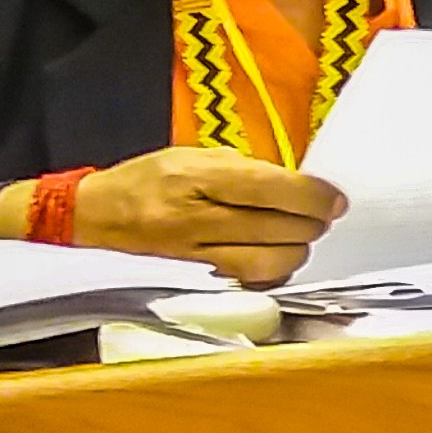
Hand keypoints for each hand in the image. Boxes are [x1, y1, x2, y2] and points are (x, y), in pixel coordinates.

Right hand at [74, 146, 347, 286]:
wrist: (96, 214)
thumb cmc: (149, 178)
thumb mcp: (195, 155)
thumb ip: (245, 168)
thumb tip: (297, 185)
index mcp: (198, 175)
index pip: (270, 188)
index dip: (312, 196)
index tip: (335, 199)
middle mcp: (197, 215)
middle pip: (278, 228)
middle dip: (312, 222)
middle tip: (322, 213)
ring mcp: (196, 250)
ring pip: (270, 261)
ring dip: (298, 249)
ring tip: (302, 234)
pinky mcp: (196, 274)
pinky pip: (249, 278)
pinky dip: (273, 269)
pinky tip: (277, 255)